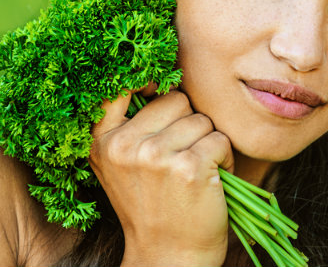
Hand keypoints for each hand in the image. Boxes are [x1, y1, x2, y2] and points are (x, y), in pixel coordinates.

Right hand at [90, 89, 233, 266]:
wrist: (168, 257)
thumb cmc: (150, 207)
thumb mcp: (119, 166)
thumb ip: (126, 126)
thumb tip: (151, 78)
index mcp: (102, 142)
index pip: (121, 87)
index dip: (146, 80)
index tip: (158, 88)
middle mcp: (125, 146)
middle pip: (175, 99)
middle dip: (188, 121)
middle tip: (183, 153)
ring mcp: (156, 156)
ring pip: (201, 119)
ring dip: (208, 141)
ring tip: (196, 170)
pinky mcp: (189, 167)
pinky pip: (219, 139)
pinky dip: (225, 158)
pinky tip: (212, 179)